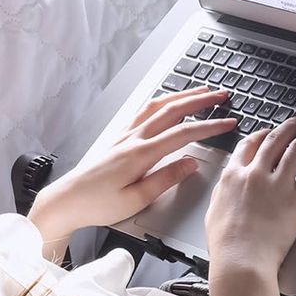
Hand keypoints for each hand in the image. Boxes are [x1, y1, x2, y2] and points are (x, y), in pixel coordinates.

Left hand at [30, 85, 237, 243]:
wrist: (68, 201)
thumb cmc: (98, 204)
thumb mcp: (137, 199)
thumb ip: (166, 179)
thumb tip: (190, 164)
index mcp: (141, 154)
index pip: (184, 134)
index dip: (210, 126)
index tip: (228, 123)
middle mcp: (133, 138)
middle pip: (172, 110)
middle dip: (200, 100)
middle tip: (221, 94)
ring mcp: (125, 135)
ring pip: (158, 106)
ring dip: (182, 96)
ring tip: (200, 91)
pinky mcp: (118, 138)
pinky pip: (144, 111)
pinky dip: (162, 102)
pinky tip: (167, 102)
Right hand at [205, 112, 295, 277]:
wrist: (240, 260)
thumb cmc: (226, 245)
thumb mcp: (215, 211)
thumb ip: (225, 192)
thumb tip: (229, 186)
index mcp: (233, 176)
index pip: (249, 145)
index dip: (263, 134)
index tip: (271, 131)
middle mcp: (255, 174)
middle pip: (276, 140)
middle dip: (292, 125)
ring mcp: (278, 185)